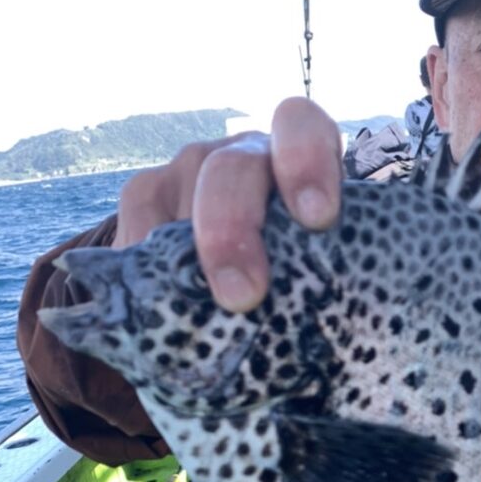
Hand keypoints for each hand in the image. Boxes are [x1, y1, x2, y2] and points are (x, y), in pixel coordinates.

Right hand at [113, 98, 342, 310]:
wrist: (235, 274)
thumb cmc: (302, 274)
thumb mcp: (321, 271)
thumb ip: (326, 283)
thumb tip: (340, 353)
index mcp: (307, 161)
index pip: (303, 128)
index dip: (308, 162)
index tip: (316, 218)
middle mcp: (248, 153)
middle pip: (233, 168)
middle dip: (234, 229)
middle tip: (243, 295)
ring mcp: (194, 165)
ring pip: (187, 194)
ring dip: (191, 256)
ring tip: (198, 313)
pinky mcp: (147, 191)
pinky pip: (140, 220)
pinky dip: (146, 261)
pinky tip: (160, 300)